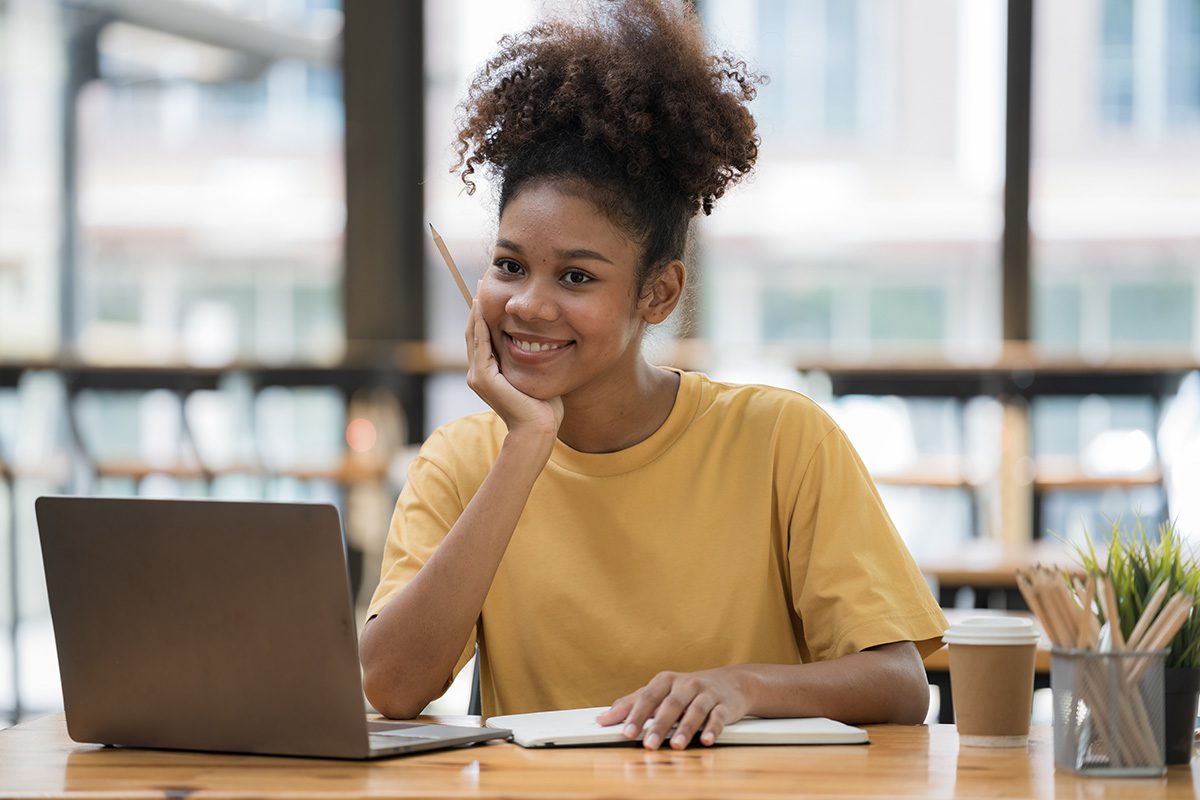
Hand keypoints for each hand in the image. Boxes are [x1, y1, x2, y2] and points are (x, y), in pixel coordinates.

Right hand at [465, 296, 563, 438]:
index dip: (485, 315)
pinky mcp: (484, 377)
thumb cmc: (544, 409)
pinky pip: (480, 344)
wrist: (538, 430)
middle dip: (477, 307)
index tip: (490, 293)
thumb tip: (544, 343)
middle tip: (482, 282)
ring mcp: (478, 376)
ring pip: (474, 335)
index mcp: (489, 374)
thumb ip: (534, 360)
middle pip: (474, 333)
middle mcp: (478, 374)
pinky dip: (479, 324)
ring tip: (480, 289)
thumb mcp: (536, 376)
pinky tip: (482, 307)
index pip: (483, 338)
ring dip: (476, 311)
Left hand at [596, 667, 752, 749]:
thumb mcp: (659, 692)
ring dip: (685, 728)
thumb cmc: (687, 690)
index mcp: (666, 680)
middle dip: (659, 725)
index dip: (636, 714)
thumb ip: (631, 704)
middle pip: (671, 704)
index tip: (626, 732)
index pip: (648, 697)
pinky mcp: (725, 705)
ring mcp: (707, 694)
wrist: (731, 683)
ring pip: (695, 710)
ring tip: (675, 745)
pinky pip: (718, 717)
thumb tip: (602, 719)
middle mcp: (686, 684)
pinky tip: (707, 740)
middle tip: (648, 744)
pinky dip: (713, 729)